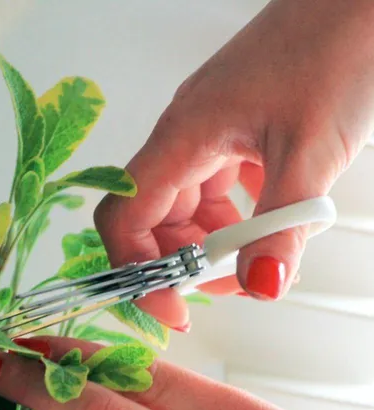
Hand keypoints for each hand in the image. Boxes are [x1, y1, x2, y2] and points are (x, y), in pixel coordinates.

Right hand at [95, 0, 373, 328]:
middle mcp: (185, 137)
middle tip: (232, 287)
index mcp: (184, 135)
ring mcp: (209, 137)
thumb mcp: (310, 151)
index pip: (125, 214)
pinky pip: (218, 195)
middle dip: (185, 264)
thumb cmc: (340, 46)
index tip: (172, 306)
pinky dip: (237, 224)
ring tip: (260, 261)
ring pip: (187, 212)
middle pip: (153, 221)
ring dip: (215, 247)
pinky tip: (269, 230)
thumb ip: (282, 226)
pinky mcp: (234, 138)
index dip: (136, 269)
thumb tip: (262, 286)